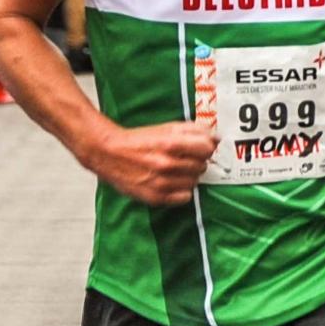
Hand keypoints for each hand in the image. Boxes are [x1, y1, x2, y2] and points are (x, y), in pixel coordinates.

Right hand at [86, 119, 216, 205]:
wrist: (108, 153)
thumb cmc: (138, 141)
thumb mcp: (167, 128)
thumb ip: (194, 131)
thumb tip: (216, 139)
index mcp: (170, 144)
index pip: (207, 149)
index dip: (204, 148)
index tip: (198, 148)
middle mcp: (166, 164)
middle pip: (202, 166)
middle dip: (194, 161)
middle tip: (181, 158)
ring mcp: (161, 183)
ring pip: (194, 182)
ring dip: (187, 176)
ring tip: (173, 170)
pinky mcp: (156, 197)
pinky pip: (184, 197)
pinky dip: (181, 191)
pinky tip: (170, 182)